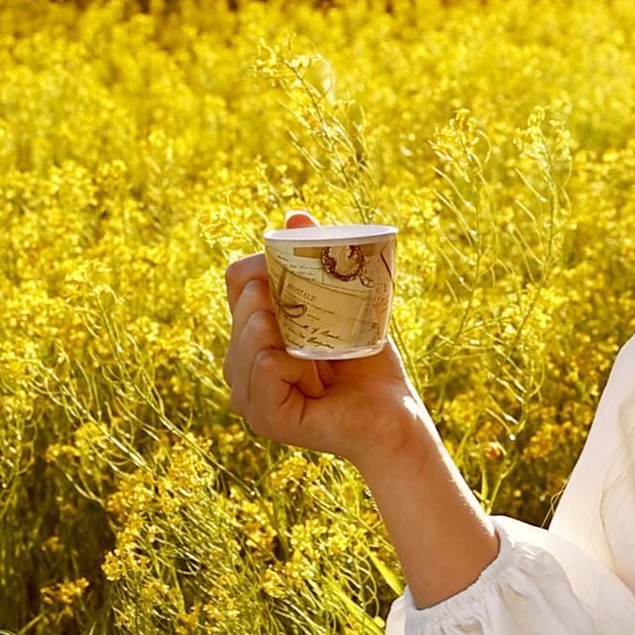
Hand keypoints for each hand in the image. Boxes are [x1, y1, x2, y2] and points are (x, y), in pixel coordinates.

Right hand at [223, 249, 421, 467]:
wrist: (396, 414)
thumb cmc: (368, 362)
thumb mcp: (342, 302)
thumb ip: (316, 260)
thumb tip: (293, 216)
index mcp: (249, 336)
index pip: (238, 278)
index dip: (270, 266)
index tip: (310, 280)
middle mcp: (239, 366)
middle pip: (245, 300)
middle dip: (290, 302)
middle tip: (322, 336)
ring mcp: (246, 395)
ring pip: (253, 330)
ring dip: (298, 336)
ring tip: (320, 364)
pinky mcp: (263, 418)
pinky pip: (264, 364)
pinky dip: (294, 364)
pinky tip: (314, 383)